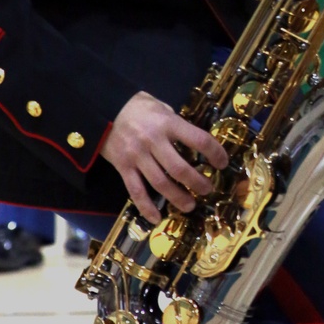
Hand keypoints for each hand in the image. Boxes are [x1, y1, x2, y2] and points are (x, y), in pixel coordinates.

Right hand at [102, 91, 227, 223]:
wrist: (101, 108)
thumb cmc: (137, 106)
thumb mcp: (161, 106)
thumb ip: (176, 124)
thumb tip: (194, 142)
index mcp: (168, 123)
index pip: (199, 140)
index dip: (215, 153)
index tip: (222, 163)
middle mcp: (153, 141)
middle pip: (180, 168)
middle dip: (197, 182)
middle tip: (207, 189)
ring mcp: (137, 156)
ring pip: (160, 183)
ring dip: (178, 197)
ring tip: (190, 205)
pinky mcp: (123, 167)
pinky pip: (136, 191)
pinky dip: (146, 206)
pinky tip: (156, 218)